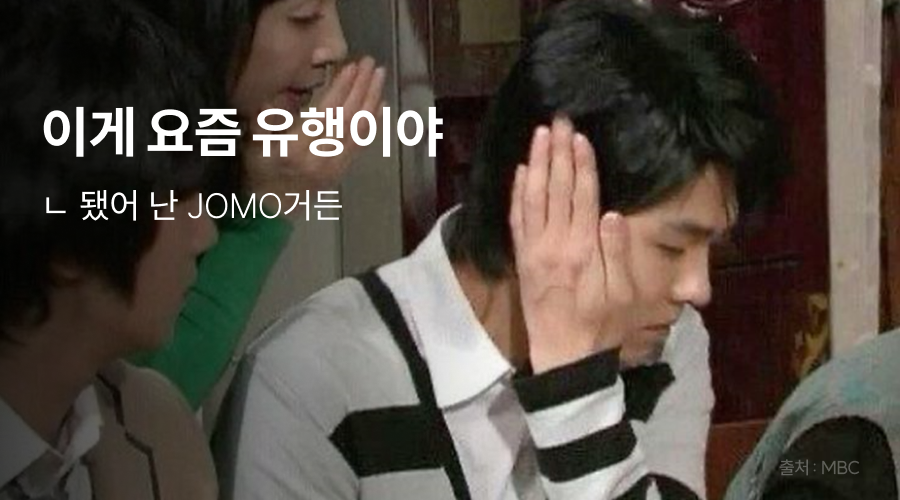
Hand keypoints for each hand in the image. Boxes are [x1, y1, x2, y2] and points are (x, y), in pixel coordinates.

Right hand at [243, 56, 385, 216]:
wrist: (269, 207)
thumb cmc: (257, 166)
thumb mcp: (253, 138)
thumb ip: (269, 117)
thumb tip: (287, 97)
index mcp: (294, 148)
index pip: (325, 113)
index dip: (340, 89)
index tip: (352, 67)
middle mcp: (318, 159)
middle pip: (347, 119)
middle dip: (362, 88)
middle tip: (371, 64)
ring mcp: (333, 167)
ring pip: (359, 130)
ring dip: (372, 101)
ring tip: (379, 76)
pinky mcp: (342, 172)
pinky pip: (362, 143)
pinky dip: (372, 121)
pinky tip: (379, 104)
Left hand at [509, 117, 636, 372]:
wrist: (564, 359)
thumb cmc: (601, 328)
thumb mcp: (623, 296)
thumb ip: (617, 254)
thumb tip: (614, 213)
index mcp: (582, 251)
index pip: (582, 197)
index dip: (581, 166)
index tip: (580, 137)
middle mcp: (554, 245)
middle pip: (555, 190)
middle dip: (558, 153)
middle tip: (560, 121)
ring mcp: (533, 252)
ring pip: (531, 199)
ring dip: (535, 165)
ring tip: (540, 135)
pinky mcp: (522, 260)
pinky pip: (516, 220)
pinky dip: (517, 194)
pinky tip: (519, 172)